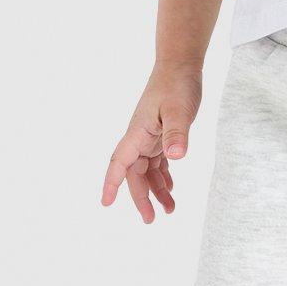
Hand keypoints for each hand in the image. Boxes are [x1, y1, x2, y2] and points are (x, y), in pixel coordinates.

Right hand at [101, 65, 202, 222]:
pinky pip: (157, 161)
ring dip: (156, 190)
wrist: (180, 66)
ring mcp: (149, 136)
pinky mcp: (160, 134)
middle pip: (134, 173)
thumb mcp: (180, 110)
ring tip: (169, 210)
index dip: (112, 183)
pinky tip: (171, 188)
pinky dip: (162, 176)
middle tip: (150, 220)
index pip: (119, 163)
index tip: (106, 203)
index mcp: (138, 133)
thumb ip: (177, 133)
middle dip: (140, 197)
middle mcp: (139, 137)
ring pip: (147, 170)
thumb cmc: (177, 85)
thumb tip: (176, 156)